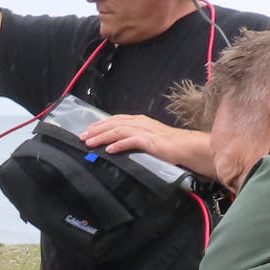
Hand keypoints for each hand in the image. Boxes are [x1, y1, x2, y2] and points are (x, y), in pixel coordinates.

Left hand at [80, 114, 210, 172]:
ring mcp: (145, 131)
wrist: (188, 147)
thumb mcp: (149, 139)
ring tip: (89, 143)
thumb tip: (118, 145)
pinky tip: (108, 150)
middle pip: (113, 123)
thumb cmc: (170, 146)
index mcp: (140, 121)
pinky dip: (118, 145)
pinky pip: (130, 141)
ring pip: (118, 131)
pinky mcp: (149, 141)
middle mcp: (140, 123)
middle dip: (96, 130)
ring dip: (102, 137)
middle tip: (82, 137)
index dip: (100, 124)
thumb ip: (135, 139)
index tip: (87, 130)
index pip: (115, 120)